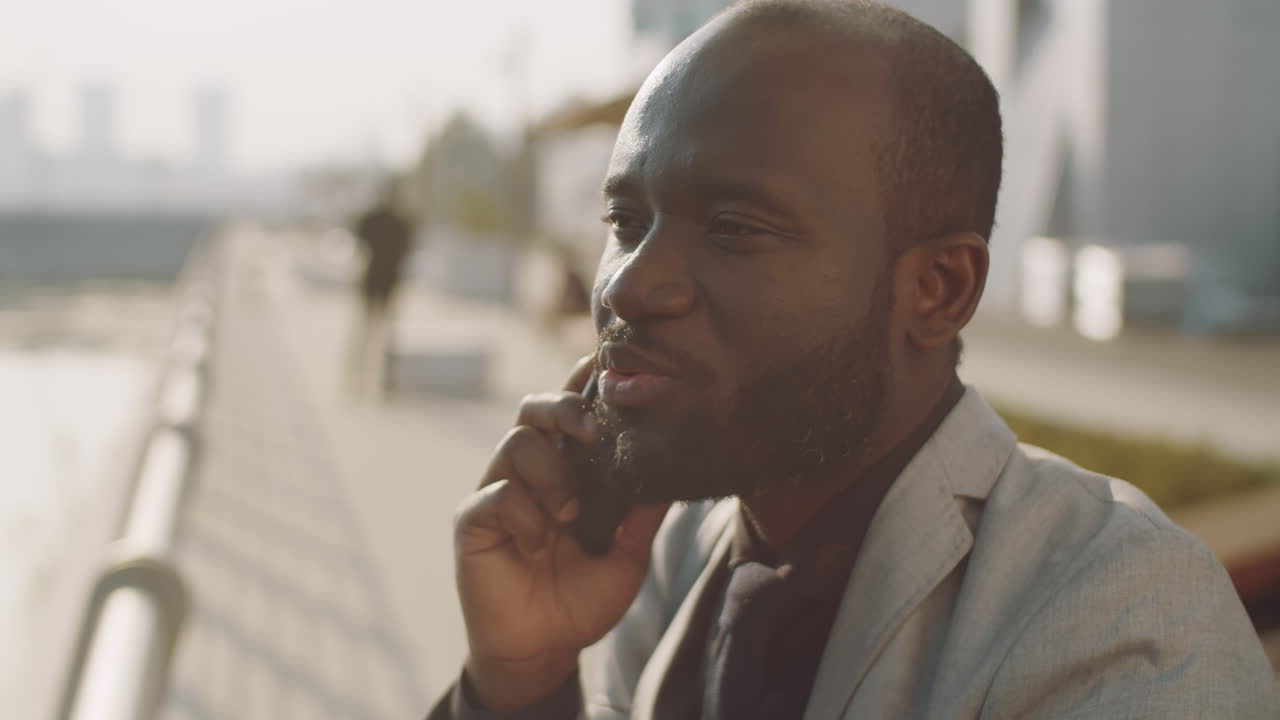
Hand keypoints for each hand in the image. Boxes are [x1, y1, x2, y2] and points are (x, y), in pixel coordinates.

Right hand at [453, 356, 669, 710]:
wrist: (543, 650)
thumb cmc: (582, 600)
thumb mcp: (628, 555)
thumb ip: (644, 512)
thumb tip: (679, 465)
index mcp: (565, 470)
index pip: (571, 412)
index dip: (583, 383)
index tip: (605, 363)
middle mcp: (529, 472)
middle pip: (534, 408)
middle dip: (565, 407)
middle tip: (593, 431)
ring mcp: (497, 492)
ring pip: (516, 443)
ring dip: (552, 472)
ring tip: (570, 513)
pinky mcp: (474, 520)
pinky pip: (497, 494)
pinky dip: (526, 516)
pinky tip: (539, 545)